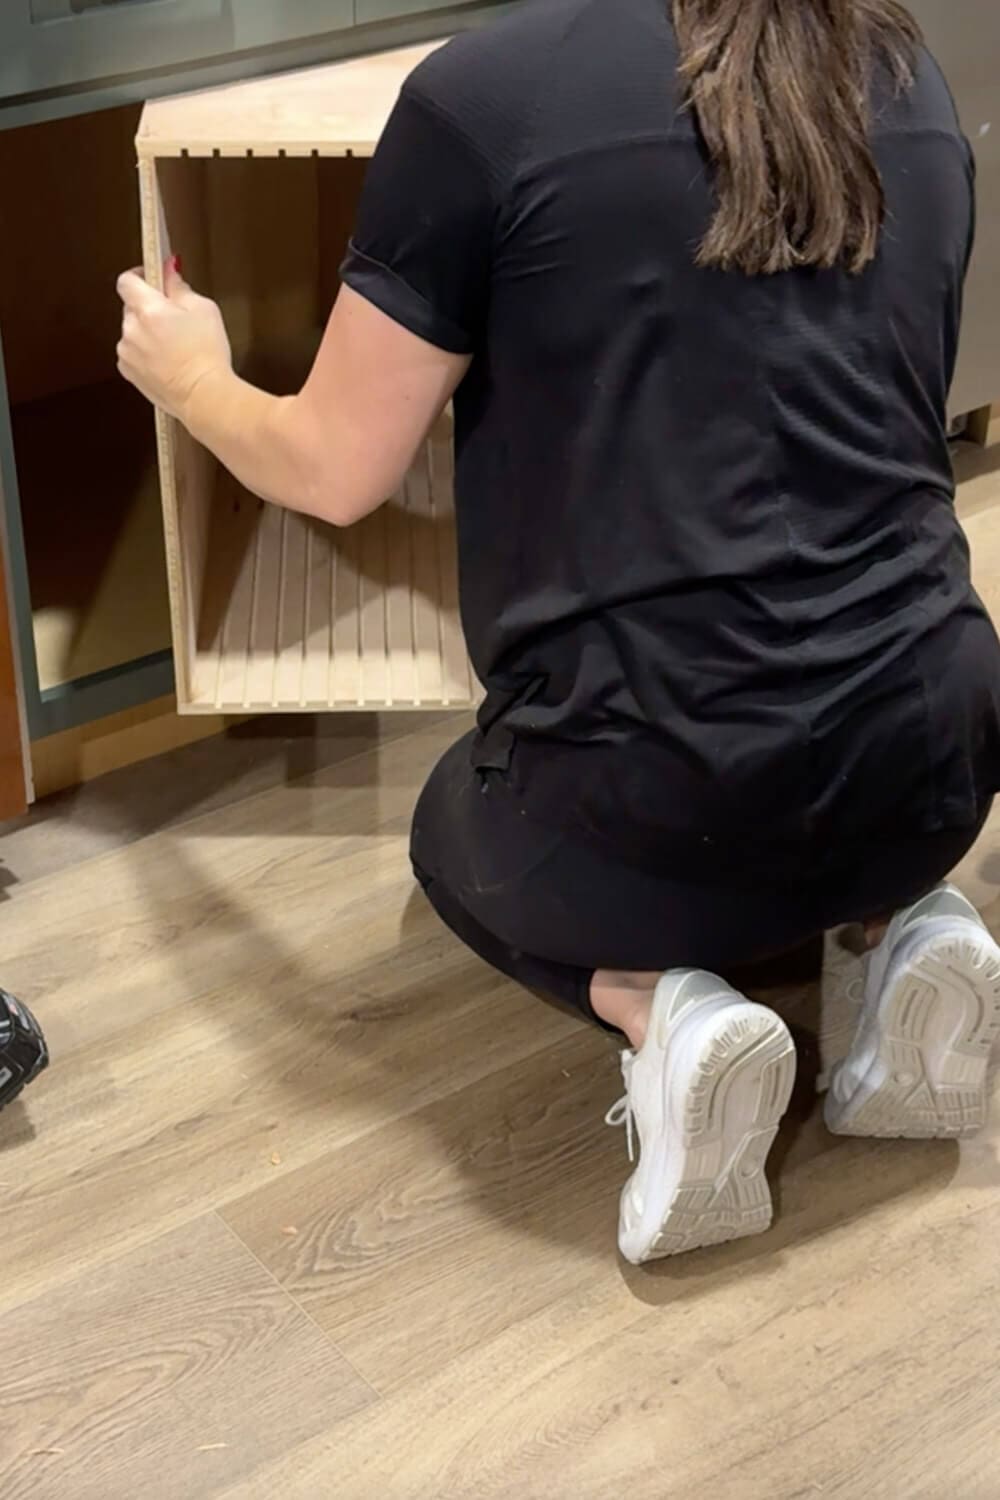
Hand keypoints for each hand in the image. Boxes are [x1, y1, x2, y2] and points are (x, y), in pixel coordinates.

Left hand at [117, 257, 231, 422]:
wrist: (205, 397)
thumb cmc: (207, 356)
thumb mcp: (204, 310)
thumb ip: (179, 287)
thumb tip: (169, 271)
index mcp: (147, 309)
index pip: (127, 281)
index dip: (139, 276)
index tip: (152, 278)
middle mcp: (131, 329)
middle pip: (131, 307)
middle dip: (150, 308)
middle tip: (176, 318)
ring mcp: (127, 353)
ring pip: (133, 332)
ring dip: (148, 333)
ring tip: (175, 346)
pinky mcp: (129, 373)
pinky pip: (133, 354)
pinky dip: (146, 354)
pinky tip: (168, 362)